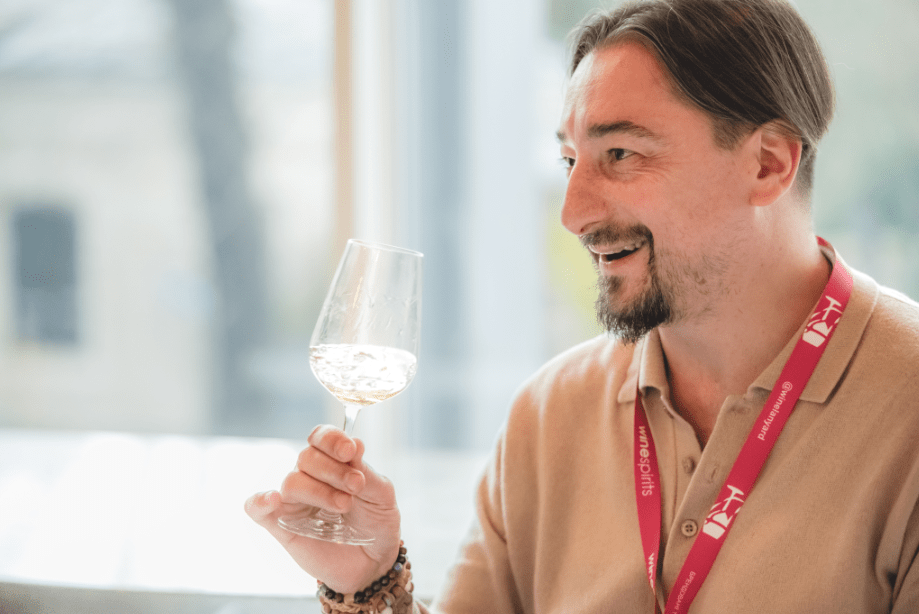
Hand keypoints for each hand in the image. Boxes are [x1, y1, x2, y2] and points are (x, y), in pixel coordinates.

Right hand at [245, 425, 401, 592]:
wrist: (373, 562)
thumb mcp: (381, 495)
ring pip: (292, 481)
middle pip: (306, 457)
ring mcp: (295, 501)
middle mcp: (311, 477)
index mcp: (333, 462)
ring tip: (343, 504)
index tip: (350, 451)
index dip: (332, 439)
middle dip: (333, 470)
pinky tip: (272, 500)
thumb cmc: (376, 522)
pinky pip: (257, 509)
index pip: (321, 438)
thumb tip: (355, 442)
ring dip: (318, 491)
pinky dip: (260, 501)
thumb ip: (366, 471)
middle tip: (355, 486)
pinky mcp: (282, 526)